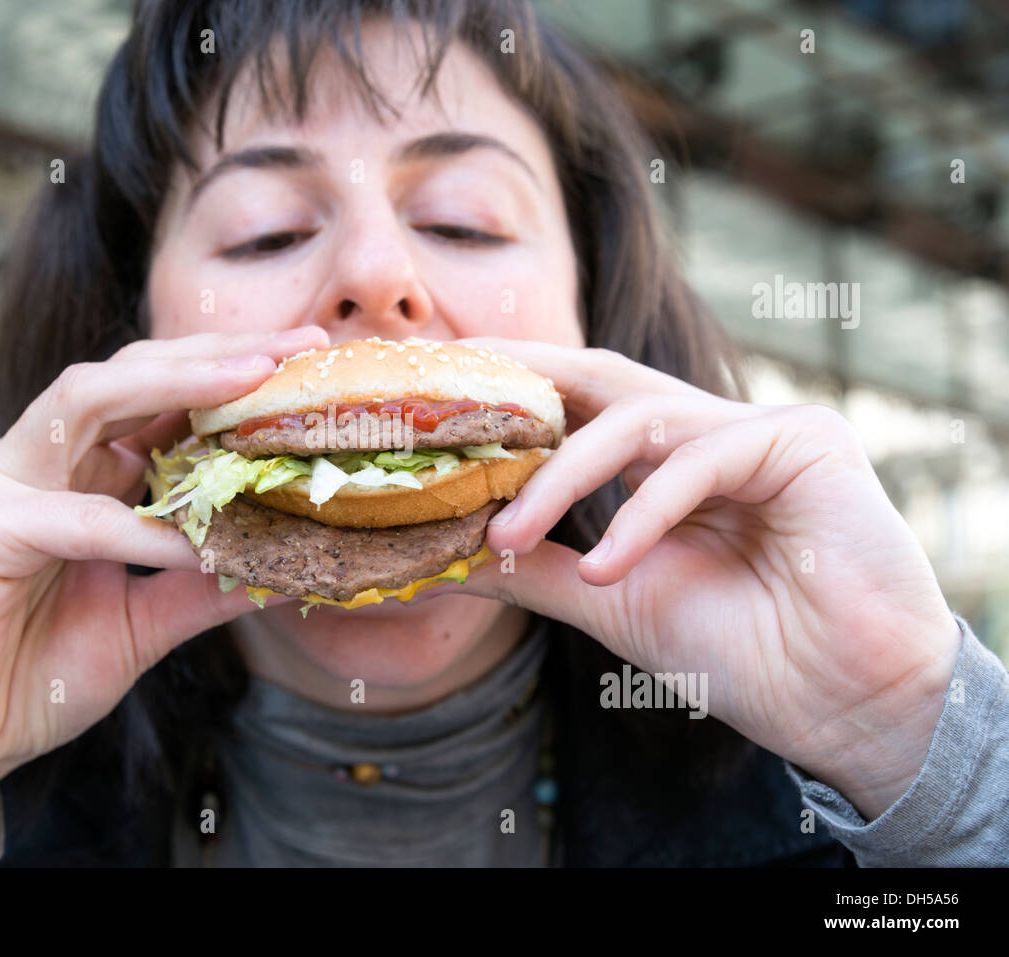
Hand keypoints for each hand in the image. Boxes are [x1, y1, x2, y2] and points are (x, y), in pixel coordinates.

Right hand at [0, 327, 329, 814]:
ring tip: (251, 381)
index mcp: (87, 472)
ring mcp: (6, 483)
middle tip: (296, 344)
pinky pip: (72, 515)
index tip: (309, 358)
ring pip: (90, 399)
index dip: (236, 374)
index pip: (165, 398)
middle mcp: (47, 460)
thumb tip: (289, 567)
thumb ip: (207, 587)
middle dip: (219, 354)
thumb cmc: (36, 673)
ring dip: (175, 383)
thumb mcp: (148, 622)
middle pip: (136, 374)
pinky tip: (192, 542)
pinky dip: (135, 526)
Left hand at [450, 341, 961, 819]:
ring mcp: (756, 429)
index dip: (502, 396)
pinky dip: (642, 515)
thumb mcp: (606, 599)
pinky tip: (605, 569)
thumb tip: (440, 553)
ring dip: (560, 476)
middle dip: (518, 384)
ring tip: (506, 535)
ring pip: (635, 418)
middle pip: (597, 380)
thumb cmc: (739, 650)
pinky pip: (700, 461)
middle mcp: (706, 431)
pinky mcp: (804, 443)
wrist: (845, 706)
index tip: (424, 404)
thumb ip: (531, 565)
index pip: (573, 406)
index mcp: (663, 460)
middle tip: (440, 401)